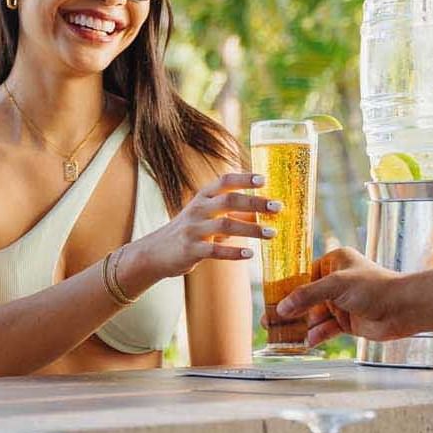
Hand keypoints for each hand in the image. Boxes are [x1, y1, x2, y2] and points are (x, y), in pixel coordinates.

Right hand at [133, 172, 279, 281]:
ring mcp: (193, 230)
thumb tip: (261, 208)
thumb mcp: (204, 215)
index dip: (244, 178)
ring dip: (252, 228)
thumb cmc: (187, 231)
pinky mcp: (191, 250)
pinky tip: (250, 254)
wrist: (154, 252)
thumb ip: (228, 210)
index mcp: (202, 198)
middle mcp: (197, 209)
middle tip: (278, 207)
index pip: (224, 181)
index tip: (264, 178)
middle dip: (255, 202)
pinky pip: (215, 250)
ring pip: (226, 225)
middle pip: (229, 200)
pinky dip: (234, 252)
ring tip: (272, 233)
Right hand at [274, 247, 407, 346]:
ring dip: (301, 324)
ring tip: (281, 334)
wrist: (404, 308)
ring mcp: (342, 302)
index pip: (303, 275)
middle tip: (269, 319)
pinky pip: (327, 328)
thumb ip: (306, 296)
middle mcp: (337, 281)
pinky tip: (308, 341)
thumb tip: (281, 307)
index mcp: (334, 262)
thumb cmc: (374, 287)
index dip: (286, 288)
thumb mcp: (335, 285)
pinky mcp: (348, 321)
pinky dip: (318, 334)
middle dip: (289, 309)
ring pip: (315, 314)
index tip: (269, 298)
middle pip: (306, 297)